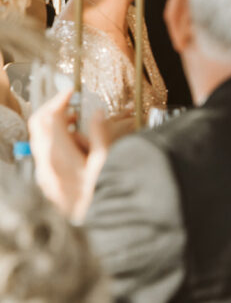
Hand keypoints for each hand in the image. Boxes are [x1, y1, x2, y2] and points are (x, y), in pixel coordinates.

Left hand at [28, 89, 116, 220]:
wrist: (96, 224)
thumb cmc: (103, 195)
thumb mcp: (108, 161)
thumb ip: (99, 134)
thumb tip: (95, 113)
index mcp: (59, 156)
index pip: (48, 118)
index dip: (58, 100)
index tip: (71, 92)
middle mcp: (45, 164)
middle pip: (38, 126)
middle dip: (55, 112)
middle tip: (74, 108)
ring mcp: (43, 173)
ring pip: (41, 140)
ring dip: (58, 130)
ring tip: (84, 137)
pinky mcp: (46, 181)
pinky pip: (45, 154)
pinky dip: (58, 144)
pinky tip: (78, 151)